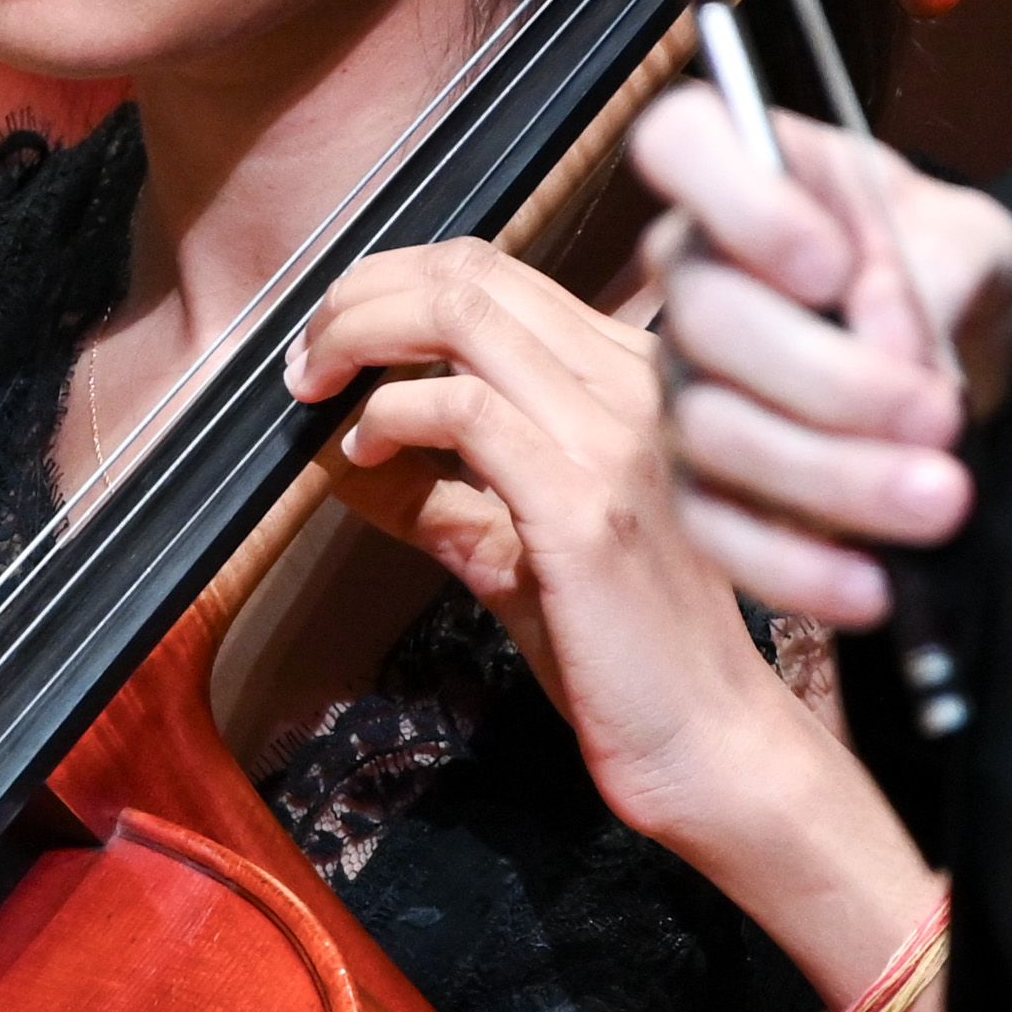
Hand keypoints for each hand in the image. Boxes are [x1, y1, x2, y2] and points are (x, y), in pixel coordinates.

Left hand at [281, 241, 815, 849]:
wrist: (706, 738)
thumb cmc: (623, 650)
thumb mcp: (520, 544)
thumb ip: (443, 488)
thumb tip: (338, 450)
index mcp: (635, 376)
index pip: (496, 273)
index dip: (392, 284)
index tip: (333, 337)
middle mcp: (639, 383)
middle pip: (470, 273)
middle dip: (359, 297)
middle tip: (305, 359)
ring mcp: (618, 436)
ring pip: (461, 316)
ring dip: (358, 341)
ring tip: (316, 396)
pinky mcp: (586, 503)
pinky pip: (463, 409)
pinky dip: (389, 417)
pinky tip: (362, 454)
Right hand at [630, 97, 1011, 632]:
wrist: (960, 359)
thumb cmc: (949, 269)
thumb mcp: (973, 236)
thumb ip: (931, 266)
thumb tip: (883, 341)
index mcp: (744, 173)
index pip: (679, 142)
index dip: (742, 206)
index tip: (832, 266)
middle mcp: (694, 275)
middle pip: (706, 319)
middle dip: (828, 380)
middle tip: (937, 415)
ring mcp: (685, 385)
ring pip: (716, 433)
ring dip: (832, 479)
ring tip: (940, 500)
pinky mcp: (703, 483)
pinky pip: (718, 532)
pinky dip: (795, 567)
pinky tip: (873, 585)